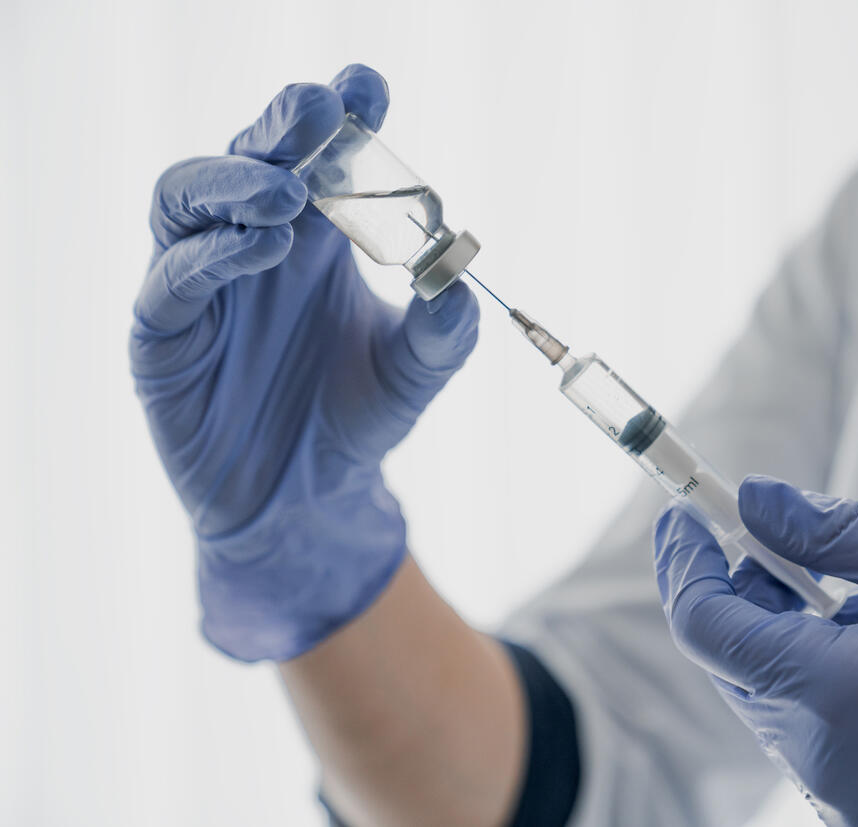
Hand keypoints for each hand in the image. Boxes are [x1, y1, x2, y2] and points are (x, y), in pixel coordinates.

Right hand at [131, 65, 479, 661]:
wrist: (306, 497)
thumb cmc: (357, 419)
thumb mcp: (415, 374)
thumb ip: (442, 332)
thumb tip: (461, 281)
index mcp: (319, 233)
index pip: (322, 154)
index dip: (341, 113)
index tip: (368, 88)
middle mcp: (257, 240)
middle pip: (252, 154)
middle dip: (285, 124)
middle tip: (323, 111)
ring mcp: (202, 278)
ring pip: (189, 195)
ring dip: (238, 180)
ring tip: (289, 191)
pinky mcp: (164, 329)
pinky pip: (173, 273)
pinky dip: (214, 252)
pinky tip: (264, 249)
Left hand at [654, 475, 857, 825]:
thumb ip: (837, 529)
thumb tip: (755, 498)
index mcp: (837, 698)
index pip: (706, 626)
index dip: (683, 562)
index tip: (683, 512)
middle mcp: (821, 760)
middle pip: (729, 657)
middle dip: (740, 586)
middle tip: (778, 535)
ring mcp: (836, 795)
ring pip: (765, 690)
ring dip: (786, 630)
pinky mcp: (856, 806)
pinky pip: (804, 726)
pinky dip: (816, 673)